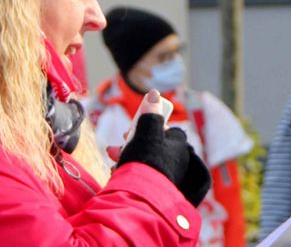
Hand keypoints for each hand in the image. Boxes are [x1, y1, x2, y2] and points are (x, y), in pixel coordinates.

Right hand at [117, 91, 210, 205]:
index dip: (146, 125)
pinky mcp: (159, 189)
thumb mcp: (145, 132)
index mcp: (178, 144)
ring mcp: (169, 175)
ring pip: (145, 160)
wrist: (144, 196)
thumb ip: (149, 113)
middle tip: (118, 145)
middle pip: (152, 144)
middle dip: (131, 142)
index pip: (165, 128)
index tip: (132, 129)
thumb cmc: (146, 160)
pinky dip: (130, 171)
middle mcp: (177, 159)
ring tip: (112, 159)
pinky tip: (118, 172)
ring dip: (126, 156)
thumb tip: (154, 93)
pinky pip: (144, 175)